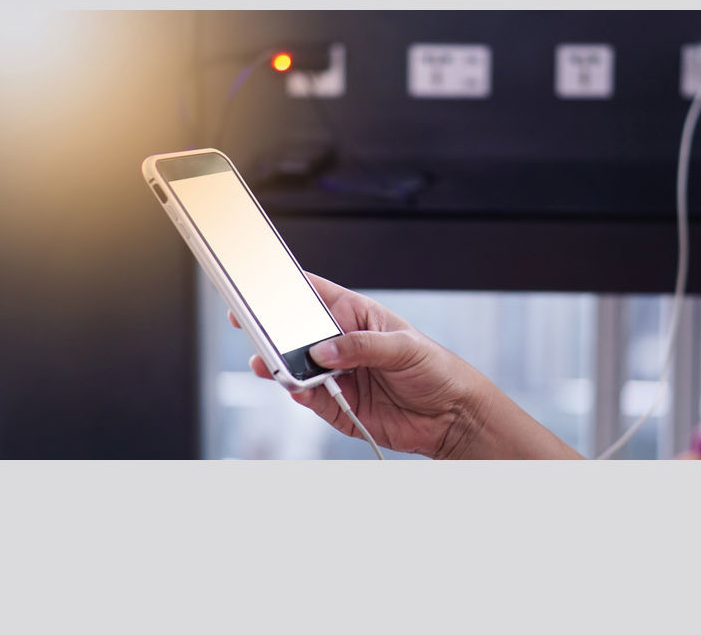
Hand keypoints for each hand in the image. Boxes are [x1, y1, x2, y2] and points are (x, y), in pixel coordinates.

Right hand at [231, 273, 583, 459]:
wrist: (451, 416)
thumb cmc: (435, 368)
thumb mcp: (404, 346)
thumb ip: (361, 347)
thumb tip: (321, 352)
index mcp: (355, 315)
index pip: (314, 296)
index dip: (285, 287)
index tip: (259, 283)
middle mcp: (341, 344)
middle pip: (296, 332)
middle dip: (272, 328)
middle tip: (248, 324)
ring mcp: (336, 375)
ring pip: (296, 366)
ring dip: (278, 363)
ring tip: (266, 361)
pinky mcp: (337, 406)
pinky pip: (308, 397)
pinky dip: (297, 392)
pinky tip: (293, 386)